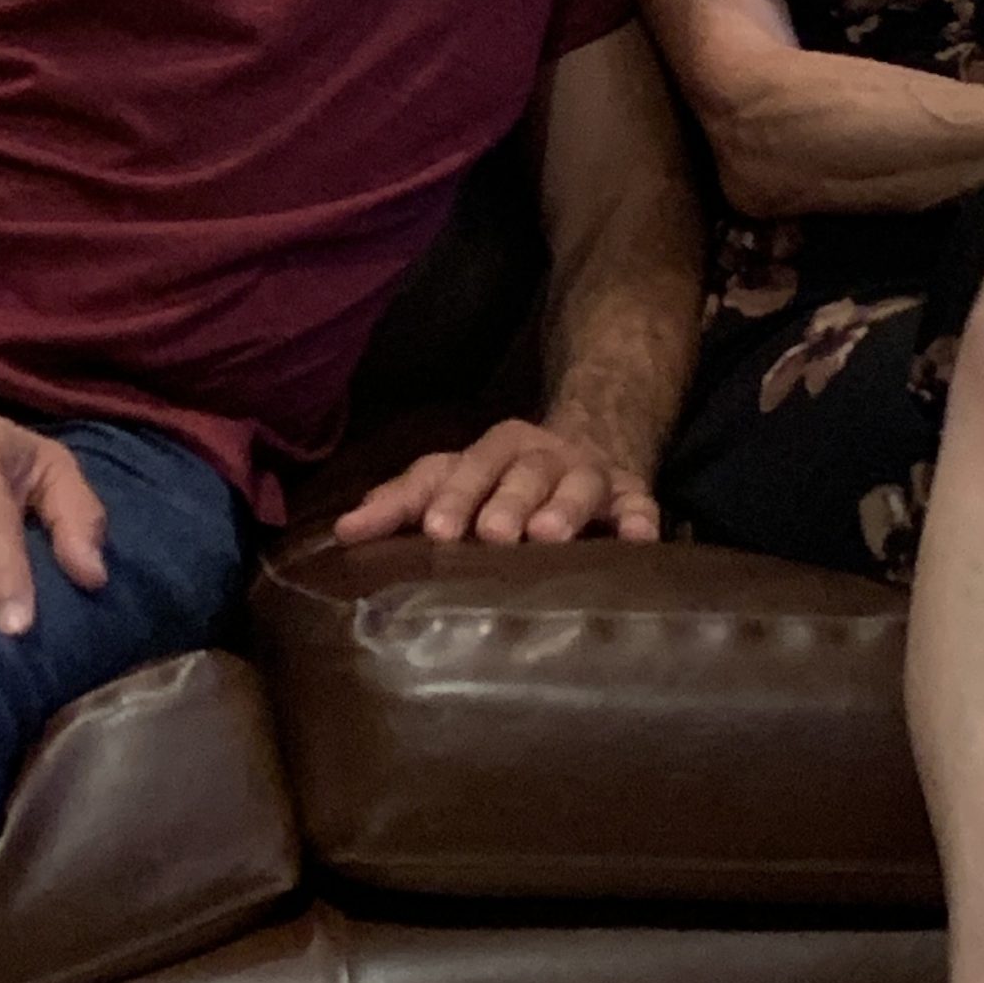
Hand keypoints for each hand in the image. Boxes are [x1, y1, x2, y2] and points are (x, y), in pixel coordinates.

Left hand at [333, 417, 661, 546]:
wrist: (588, 442)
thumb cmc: (501, 478)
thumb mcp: (451, 479)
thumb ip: (400, 502)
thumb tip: (343, 532)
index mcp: (493, 449)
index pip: (466, 467)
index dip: (452, 496)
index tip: (435, 530)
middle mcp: (540, 455)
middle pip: (522, 473)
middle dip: (507, 501)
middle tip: (493, 535)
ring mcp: (588, 473)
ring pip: (577, 484)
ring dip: (565, 507)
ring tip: (551, 537)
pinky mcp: (630, 494)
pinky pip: (640, 504)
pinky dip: (641, 519)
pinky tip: (640, 540)